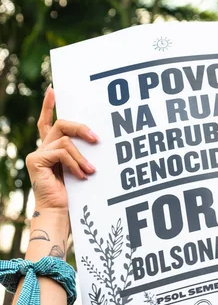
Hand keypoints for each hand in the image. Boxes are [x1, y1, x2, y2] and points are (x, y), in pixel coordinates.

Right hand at [26, 86, 97, 209]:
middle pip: (62, 125)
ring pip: (65, 141)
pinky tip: (81, 176)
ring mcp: (37, 154)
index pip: (48, 123)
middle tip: (96, 139)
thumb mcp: (79, 170)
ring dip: (81, 157)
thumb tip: (95, 139)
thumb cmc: (73, 196)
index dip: (49, 106)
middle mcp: (42, 149)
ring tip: (90, 171)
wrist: (59, 214)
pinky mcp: (35, 160)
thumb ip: (80, 154)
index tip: (53, 90)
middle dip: (80, 128)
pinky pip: (61, 152)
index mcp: (51, 150)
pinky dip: (74, 163)